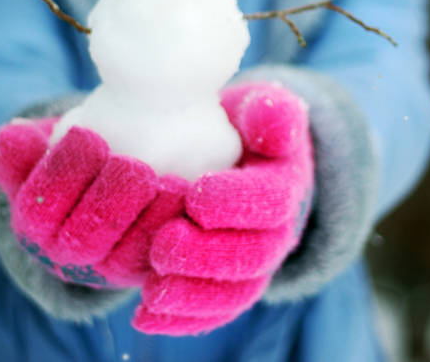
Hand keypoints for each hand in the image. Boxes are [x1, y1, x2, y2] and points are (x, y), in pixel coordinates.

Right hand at [0, 118, 186, 288]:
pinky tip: (189, 196)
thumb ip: (18, 151)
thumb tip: (13, 138)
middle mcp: (71, 259)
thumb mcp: (39, 155)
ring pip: (126, 256)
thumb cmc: (74, 166)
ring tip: (165, 181)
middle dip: (108, 201)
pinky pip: (164, 259)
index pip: (39, 209)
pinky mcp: (152, 267)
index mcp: (37, 228)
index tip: (88, 135)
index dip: (63, 172)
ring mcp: (113, 269)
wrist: (109, 194)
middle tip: (132, 166)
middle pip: (84, 240)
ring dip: (148, 219)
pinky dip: (177, 229)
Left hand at [133, 82, 313, 334]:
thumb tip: (273, 123)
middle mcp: (276, 233)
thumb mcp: (261, 110)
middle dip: (209, 255)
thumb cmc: (244, 131)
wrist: (242, 162)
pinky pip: (214, 312)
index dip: (236, 203)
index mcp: (284, 186)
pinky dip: (183, 320)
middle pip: (253, 256)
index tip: (195, 197)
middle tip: (164, 245)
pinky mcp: (230, 288)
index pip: (271, 200)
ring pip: (234, 293)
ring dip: (194, 295)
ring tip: (153, 289)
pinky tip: (144, 317)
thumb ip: (270, 111)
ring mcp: (255, 266)